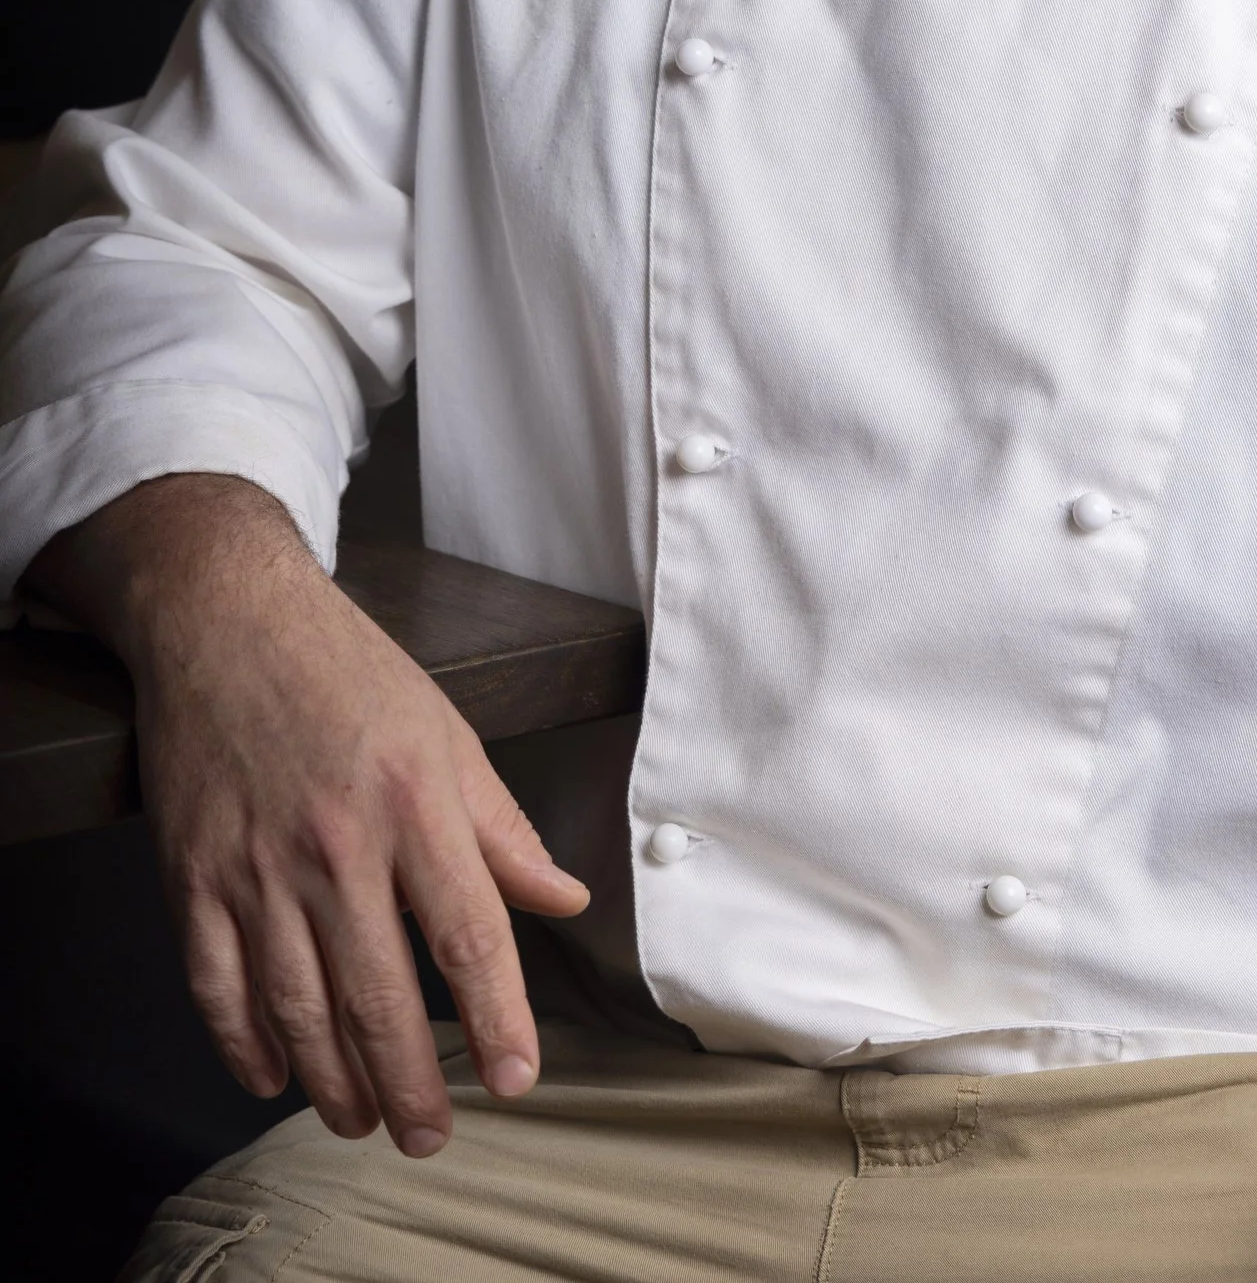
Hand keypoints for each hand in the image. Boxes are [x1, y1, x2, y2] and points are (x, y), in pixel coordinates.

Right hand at [27, 476, 588, 1156]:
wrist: (228, 620)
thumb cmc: (347, 672)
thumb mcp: (449, 734)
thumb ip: (504, 831)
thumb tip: (564, 900)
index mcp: (415, 802)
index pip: (470, 935)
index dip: (499, 1018)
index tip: (519, 1078)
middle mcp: (337, 843)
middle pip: (380, 995)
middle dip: (413, 1084)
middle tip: (432, 1136)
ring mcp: (258, 865)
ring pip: (299, 1007)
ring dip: (334, 1082)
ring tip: (364, 1119)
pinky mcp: (193, 877)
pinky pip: (217, 987)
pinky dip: (245, 1044)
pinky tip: (273, 1075)